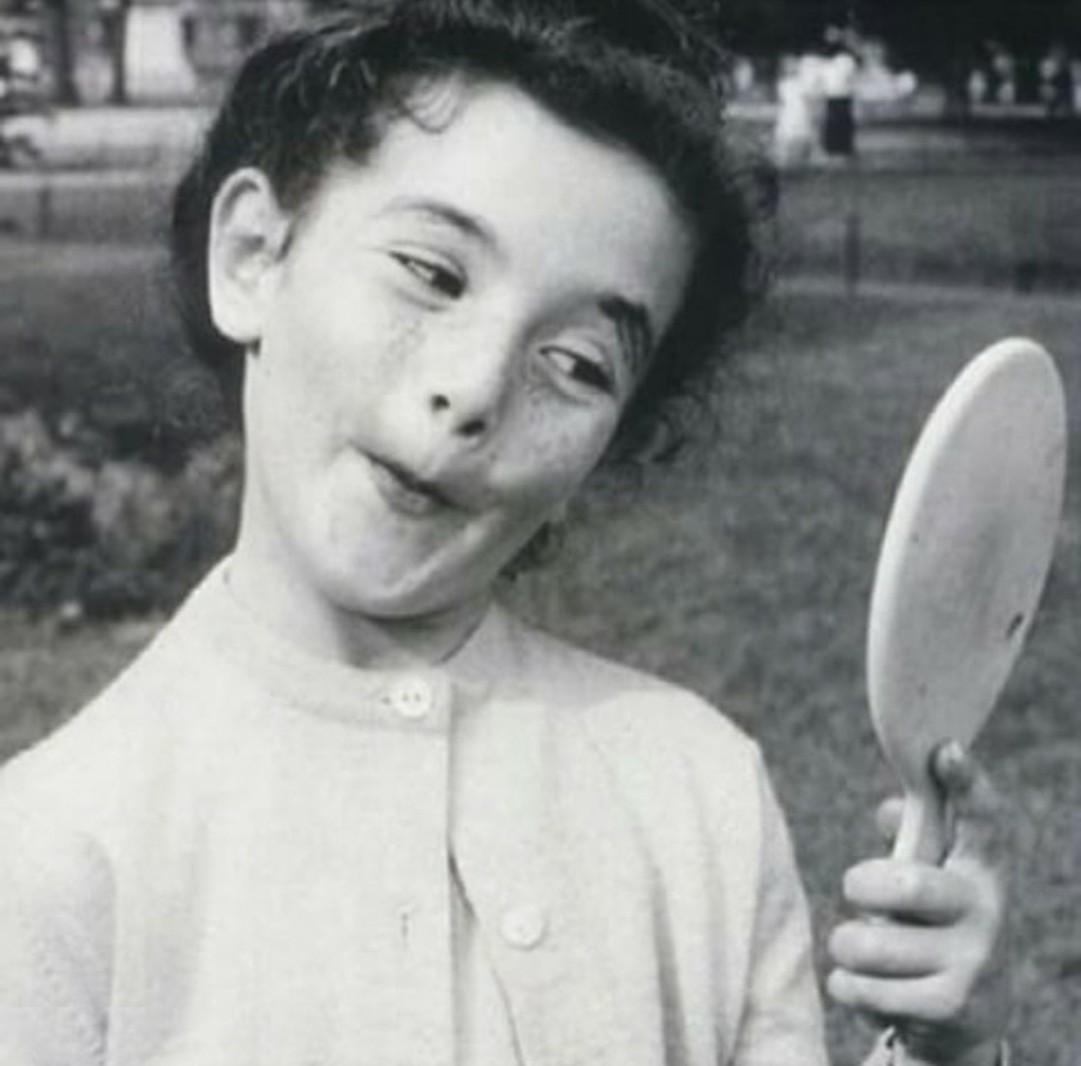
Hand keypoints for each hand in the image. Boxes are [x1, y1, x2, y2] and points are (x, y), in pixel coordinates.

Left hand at [827, 742, 1012, 1064]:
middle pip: (905, 884)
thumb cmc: (931, 922)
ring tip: (862, 949)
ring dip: (848, 945)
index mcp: (980, 866)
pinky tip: (864, 986)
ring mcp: (974, 962)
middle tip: (856, 887)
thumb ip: (908, 835)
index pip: (981, 817)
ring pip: (868, 943)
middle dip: (862, 885)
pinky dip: (847, 986)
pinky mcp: (950, 1007)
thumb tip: (889, 809)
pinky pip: (862, 987)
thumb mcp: (929, 876)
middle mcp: (987, 910)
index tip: (945, 750)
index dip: (965, 783)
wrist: (968, 1017)